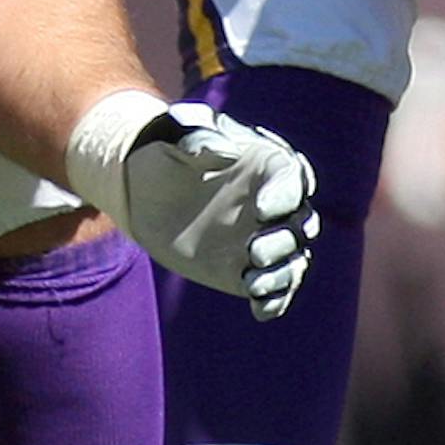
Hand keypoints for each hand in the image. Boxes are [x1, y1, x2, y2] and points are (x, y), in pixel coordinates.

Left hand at [67, 92, 319, 318]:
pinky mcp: (247, 268)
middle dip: (284, 241)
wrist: (143, 189)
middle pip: (301, 226)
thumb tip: (224, 151)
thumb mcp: (177, 134)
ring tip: (252, 282)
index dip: (285, 197)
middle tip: (255, 251)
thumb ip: (199, 137)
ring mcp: (264, 238)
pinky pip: (274, 288)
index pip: (293, 182)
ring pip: (293, 260)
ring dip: (281, 275)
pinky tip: (260, 309)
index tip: (262, 209)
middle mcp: (275, 205)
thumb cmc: (167, 151)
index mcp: (268, 166)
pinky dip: (273, 300)